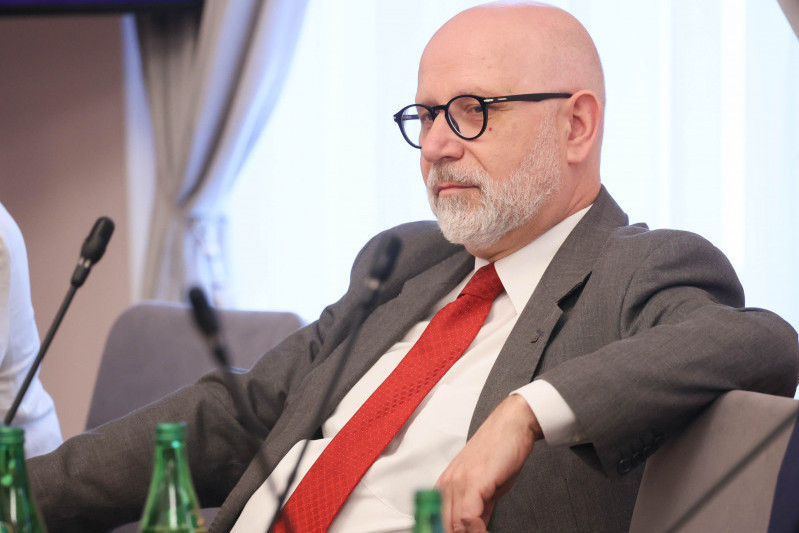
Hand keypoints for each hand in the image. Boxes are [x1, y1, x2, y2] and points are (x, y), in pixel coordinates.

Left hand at [436, 395, 540, 532]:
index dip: (448, 532)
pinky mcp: (473, 482)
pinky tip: (485, 532)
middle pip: (442, 526)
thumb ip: (478, 508)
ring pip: (453, 525)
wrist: (512, 424)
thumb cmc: (500, 450)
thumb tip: (475, 528)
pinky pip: (467, 518)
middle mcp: (448, 484)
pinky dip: (476, 531)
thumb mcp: (486, 485)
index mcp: (447, 485)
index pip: (437, 521)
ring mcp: (458, 482)